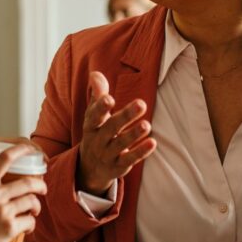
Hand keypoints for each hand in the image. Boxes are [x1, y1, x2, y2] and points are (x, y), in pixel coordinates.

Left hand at [0, 137, 40, 187]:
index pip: (19, 142)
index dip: (33, 149)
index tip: (43, 160)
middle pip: (25, 152)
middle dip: (37, 162)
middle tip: (44, 178)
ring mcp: (0, 160)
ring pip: (23, 162)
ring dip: (33, 171)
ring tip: (40, 186)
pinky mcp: (0, 170)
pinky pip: (18, 170)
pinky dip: (25, 177)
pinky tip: (29, 192)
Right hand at [0, 144, 46, 241]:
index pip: (5, 158)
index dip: (22, 150)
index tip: (32, 150)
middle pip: (28, 182)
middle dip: (40, 185)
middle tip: (42, 190)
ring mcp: (3, 211)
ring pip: (31, 201)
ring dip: (37, 207)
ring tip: (34, 212)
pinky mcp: (9, 229)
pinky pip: (30, 221)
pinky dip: (32, 225)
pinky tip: (28, 229)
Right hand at [77, 71, 156, 194]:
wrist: (89, 168)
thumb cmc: (96, 132)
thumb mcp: (93, 115)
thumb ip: (97, 94)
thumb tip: (95, 74)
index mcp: (91, 125)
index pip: (94, 116)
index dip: (101, 107)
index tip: (109, 98)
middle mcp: (98, 140)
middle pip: (111, 128)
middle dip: (125, 116)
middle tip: (141, 104)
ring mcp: (108, 154)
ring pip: (121, 144)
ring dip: (134, 134)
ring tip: (147, 125)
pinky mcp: (119, 166)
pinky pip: (130, 159)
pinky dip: (141, 152)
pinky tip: (152, 143)